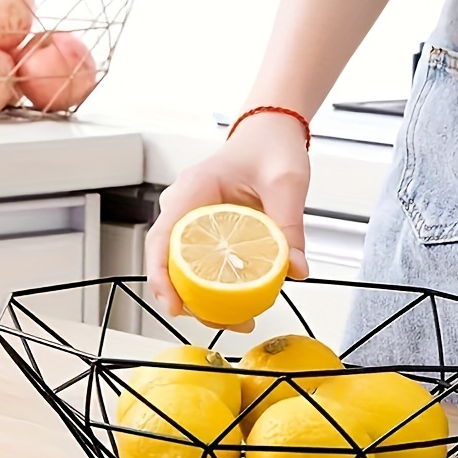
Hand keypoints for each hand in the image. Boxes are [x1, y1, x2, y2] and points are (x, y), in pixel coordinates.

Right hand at [145, 112, 310, 332]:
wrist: (270, 134)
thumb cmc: (270, 146)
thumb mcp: (286, 183)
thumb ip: (291, 225)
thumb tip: (297, 269)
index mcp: (193, 189)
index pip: (162, 237)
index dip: (161, 276)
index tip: (174, 305)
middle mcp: (184, 206)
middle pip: (169, 262)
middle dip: (189, 300)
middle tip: (227, 322)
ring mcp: (191, 220)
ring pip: (182, 268)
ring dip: (202, 299)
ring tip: (239, 318)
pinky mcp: (203, 231)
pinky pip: (198, 263)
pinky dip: (213, 286)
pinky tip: (238, 302)